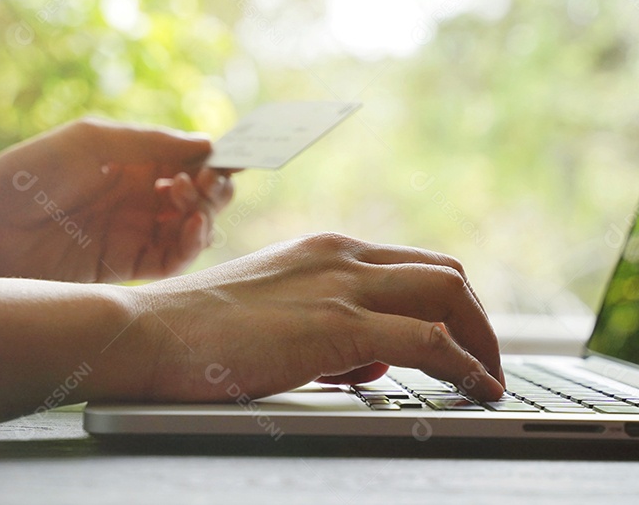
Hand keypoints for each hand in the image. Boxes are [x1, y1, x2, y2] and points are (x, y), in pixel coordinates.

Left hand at [0, 118, 233, 281]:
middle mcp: (139, 199)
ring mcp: (135, 233)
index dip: (215, 159)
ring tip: (193, 203)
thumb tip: (208, 145)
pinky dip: (192, 245)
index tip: (234, 156)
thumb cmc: (29, 174)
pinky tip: (191, 228)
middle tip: (207, 183)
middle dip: (215, 187)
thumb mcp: (92, 140)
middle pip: (199, 196)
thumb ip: (152, 142)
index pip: (189, 161)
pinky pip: (174, 259)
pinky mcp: (126, 268)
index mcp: (133, 163)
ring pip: (194, 228)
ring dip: (207, 214)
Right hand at [110, 234, 505, 402]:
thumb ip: (327, 328)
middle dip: (478, 318)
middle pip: (444, 273)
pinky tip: (480, 390)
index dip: (449, 302)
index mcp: (327, 249)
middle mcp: (343, 256)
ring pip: (448, 295)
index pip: (412, 264)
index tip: (464, 337)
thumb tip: (374, 363)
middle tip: (487, 359)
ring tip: (491, 379)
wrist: (147, 332)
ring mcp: (342, 286)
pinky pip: (429, 341)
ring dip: (482, 339)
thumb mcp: (275, 315)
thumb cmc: (199, 333)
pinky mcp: (338, 325)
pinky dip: (467, 365)